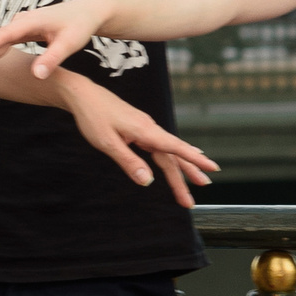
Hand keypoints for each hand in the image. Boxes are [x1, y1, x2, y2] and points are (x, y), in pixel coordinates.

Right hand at [0, 0, 110, 85]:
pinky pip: (2, 44)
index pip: (5, 36)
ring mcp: (20, 26)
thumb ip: (51, 59)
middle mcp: (21, 22)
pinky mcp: (22, 31)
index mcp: (30, 22)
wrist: (87, 12)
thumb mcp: (70, 43)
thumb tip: (36, 76)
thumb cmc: (80, 26)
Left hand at [69, 85, 219, 208]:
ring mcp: (145, 129)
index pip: (175, 148)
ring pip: (166, 153)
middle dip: (184, 178)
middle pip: (172, 156)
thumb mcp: (107, 143)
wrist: (82, 95)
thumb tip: (148, 181)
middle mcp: (149, 128)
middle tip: (192, 200)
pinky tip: (178, 162)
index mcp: (144, 131)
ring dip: (178, 171)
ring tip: (192, 187)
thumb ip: (129, 162)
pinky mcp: (139, 130)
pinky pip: (159, 147)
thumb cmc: (92, 116)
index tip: (212, 168)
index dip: (194, 160)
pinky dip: (171, 158)